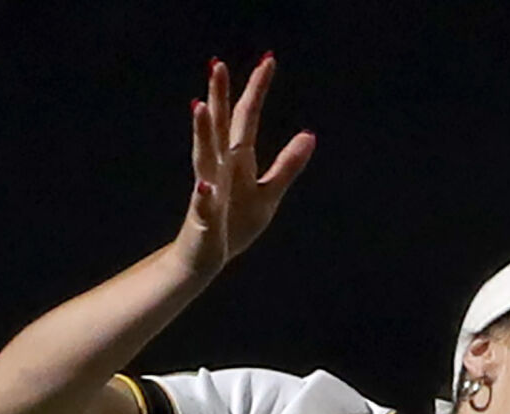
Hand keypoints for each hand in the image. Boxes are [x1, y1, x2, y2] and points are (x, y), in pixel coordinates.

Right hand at [173, 54, 315, 276]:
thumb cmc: (235, 222)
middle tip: (217, 64)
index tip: (268, 60)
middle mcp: (219, 167)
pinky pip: (202, 205)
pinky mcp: (203, 219)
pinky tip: (205, 185)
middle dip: (219, 96)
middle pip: (220, 126)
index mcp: (237, 159)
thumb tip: (309, 134)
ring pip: (204, 156)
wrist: (205, 257)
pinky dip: (203, 195)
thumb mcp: (269, 192)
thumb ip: (288, 164)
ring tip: (200, 106)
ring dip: (202, 132)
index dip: (257, 90)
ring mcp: (208, 190)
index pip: (247, 118)